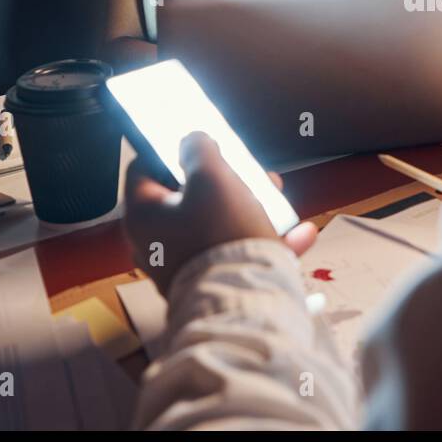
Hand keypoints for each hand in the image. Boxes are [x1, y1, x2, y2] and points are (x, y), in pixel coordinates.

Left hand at [123, 131, 318, 294]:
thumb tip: (192, 139)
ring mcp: (182, 267)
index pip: (143, 168)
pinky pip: (236, 253)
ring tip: (277, 198)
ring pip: (215, 224)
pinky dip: (263, 240)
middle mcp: (155, 243)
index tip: (198, 141)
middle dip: (222, 179)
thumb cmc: (221, 234)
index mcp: (143, 215)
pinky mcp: (210, 283)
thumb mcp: (213, 178)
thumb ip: (199, 149)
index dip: (169, 148)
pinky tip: (299, 234)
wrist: (244, 303)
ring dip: (248, 206)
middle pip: (185, 197)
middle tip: (247, 170)